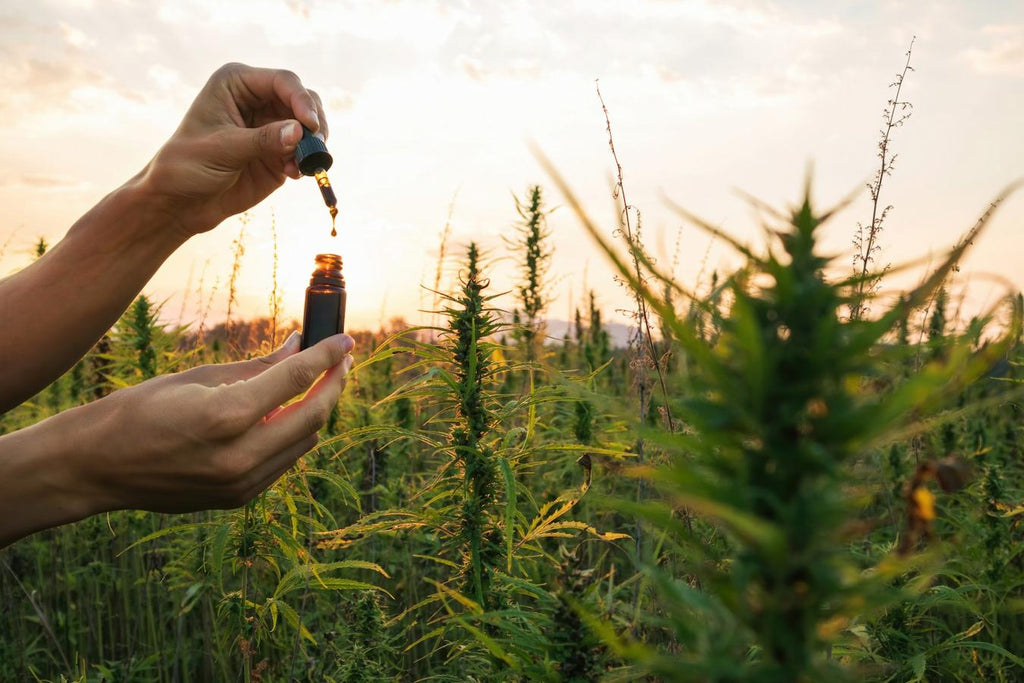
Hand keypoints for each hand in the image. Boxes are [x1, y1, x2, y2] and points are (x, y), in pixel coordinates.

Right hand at [76, 331, 352, 513]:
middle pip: (313, 416)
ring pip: (304, 441)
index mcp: (226, 417)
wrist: (97, 466)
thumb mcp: (198, 377)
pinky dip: (293, 435)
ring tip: (317, 382)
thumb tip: (299, 346)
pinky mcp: (238, 498)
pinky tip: (287, 413)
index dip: (326, 356)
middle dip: (333, 385)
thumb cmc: (140, 410)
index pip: (296, 380)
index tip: (346, 341)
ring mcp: (241, 483)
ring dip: (316, 410)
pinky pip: (283, 462)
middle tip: (342, 361)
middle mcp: (239, 456)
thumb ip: (257, 367)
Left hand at [141, 62, 328, 237]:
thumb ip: (262, 140)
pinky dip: (307, 161)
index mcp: (237, 84)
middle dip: (314, 122)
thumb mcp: (222, 149)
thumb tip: (300, 132)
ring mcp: (272, 126)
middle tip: (316, 146)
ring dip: (314, 144)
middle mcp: (258, 99)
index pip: (282, 81)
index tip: (311, 125)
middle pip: (303, 100)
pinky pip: (306, 151)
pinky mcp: (279, 152)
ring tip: (304, 164)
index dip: (301, 100)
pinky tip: (294, 175)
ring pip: (310, 125)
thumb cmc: (188, 166)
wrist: (182, 202)